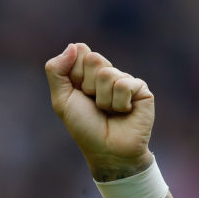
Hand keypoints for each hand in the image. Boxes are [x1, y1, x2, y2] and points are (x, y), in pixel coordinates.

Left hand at [45, 43, 153, 179]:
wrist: (107, 151)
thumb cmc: (84, 127)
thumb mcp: (61, 100)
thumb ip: (57, 71)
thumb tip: (73, 45)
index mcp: (87, 72)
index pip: (80, 51)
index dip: (75, 75)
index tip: (78, 94)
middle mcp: (107, 73)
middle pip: (94, 59)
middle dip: (89, 86)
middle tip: (94, 104)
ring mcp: (125, 79)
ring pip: (108, 74)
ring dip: (103, 99)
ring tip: (108, 111)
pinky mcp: (141, 89)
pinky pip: (124, 84)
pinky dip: (118, 103)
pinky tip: (124, 113)